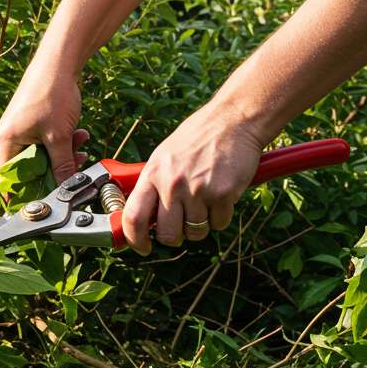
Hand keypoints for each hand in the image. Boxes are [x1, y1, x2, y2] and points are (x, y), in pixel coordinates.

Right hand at [0, 65, 90, 184]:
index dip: (23, 193)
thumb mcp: (59, 137)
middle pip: (31, 167)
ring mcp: (25, 127)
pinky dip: (66, 141)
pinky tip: (81, 135)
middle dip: (55, 169)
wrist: (60, 61)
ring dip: (65, 154)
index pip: (10, 178)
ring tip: (82, 144)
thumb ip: (62, 166)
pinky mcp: (37, 120)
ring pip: (45, 154)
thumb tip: (65, 190)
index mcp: (8, 141)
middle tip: (75, 169)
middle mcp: (12, 135)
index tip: (39, 203)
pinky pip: (50, 140)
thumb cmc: (52, 94)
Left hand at [121, 104, 264, 254]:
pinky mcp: (222, 194)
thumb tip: (142, 218)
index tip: (142, 247)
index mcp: (153, 173)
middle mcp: (172, 184)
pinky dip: (221, 216)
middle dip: (175, 236)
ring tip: (206, 200)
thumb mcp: (164, 156)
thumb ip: (153, 185)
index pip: (133, 217)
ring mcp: (198, 190)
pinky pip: (219, 223)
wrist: (233, 120)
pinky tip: (222, 194)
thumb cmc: (198, 138)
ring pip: (195, 232)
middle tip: (182, 225)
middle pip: (167, 234)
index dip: (134, 239)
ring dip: (201, 224)